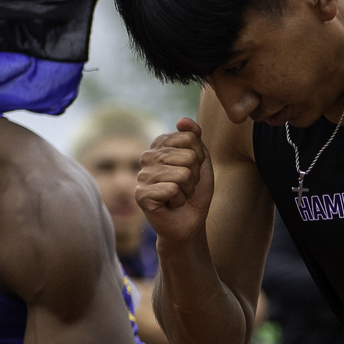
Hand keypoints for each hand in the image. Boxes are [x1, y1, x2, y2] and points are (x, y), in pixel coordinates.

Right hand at [136, 119, 213, 246]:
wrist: (190, 222)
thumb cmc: (194, 192)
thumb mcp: (201, 162)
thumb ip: (195, 138)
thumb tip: (182, 120)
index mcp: (161, 145)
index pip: (190, 138)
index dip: (199, 158)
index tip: (192, 171)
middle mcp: (148, 156)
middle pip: (188, 157)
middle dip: (194, 176)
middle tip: (185, 187)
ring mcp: (142, 175)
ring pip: (183, 174)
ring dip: (188, 190)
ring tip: (179, 195)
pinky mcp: (141, 195)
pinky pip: (173, 189)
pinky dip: (179, 200)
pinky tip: (171, 204)